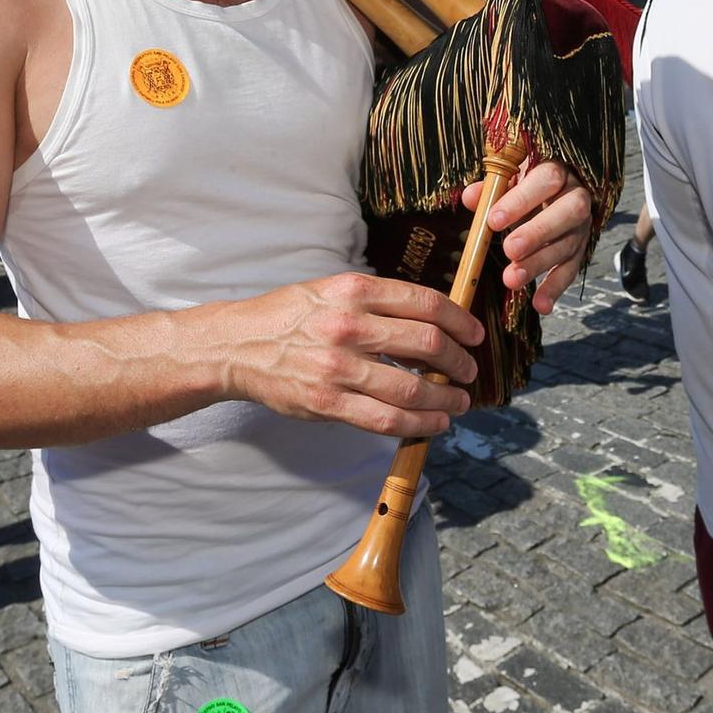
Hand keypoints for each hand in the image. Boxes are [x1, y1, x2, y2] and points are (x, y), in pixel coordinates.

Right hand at [216, 273, 484, 436]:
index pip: (425, 303)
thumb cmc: (288, 316)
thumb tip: (430, 319)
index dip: (460, 321)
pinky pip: (385, 419)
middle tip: (469, 371)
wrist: (237, 346)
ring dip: (445, 398)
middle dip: (460, 361)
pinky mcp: (328, 403)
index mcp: (354, 290)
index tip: (474, 335)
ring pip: (411, 387)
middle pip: (427, 344)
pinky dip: (419, 424)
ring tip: (458, 402)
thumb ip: (377, 301)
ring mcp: (338, 367)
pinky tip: (435, 423)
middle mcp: (349, 325)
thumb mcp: (331, 288)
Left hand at [462, 157, 594, 311]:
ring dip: (540, 264)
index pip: (546, 179)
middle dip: (538, 232)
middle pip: (567, 212)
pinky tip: (540, 305)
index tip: (494, 220)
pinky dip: (555, 289)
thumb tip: (471, 198)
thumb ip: (490, 188)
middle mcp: (576, 197)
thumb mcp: (507, 179)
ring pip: (567, 245)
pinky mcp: (580, 250)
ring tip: (512, 279)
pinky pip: (571, 270)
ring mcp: (580, 226)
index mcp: (557, 171)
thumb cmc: (524, 184)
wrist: (553, 192)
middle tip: (510, 250)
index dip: (521, 200)